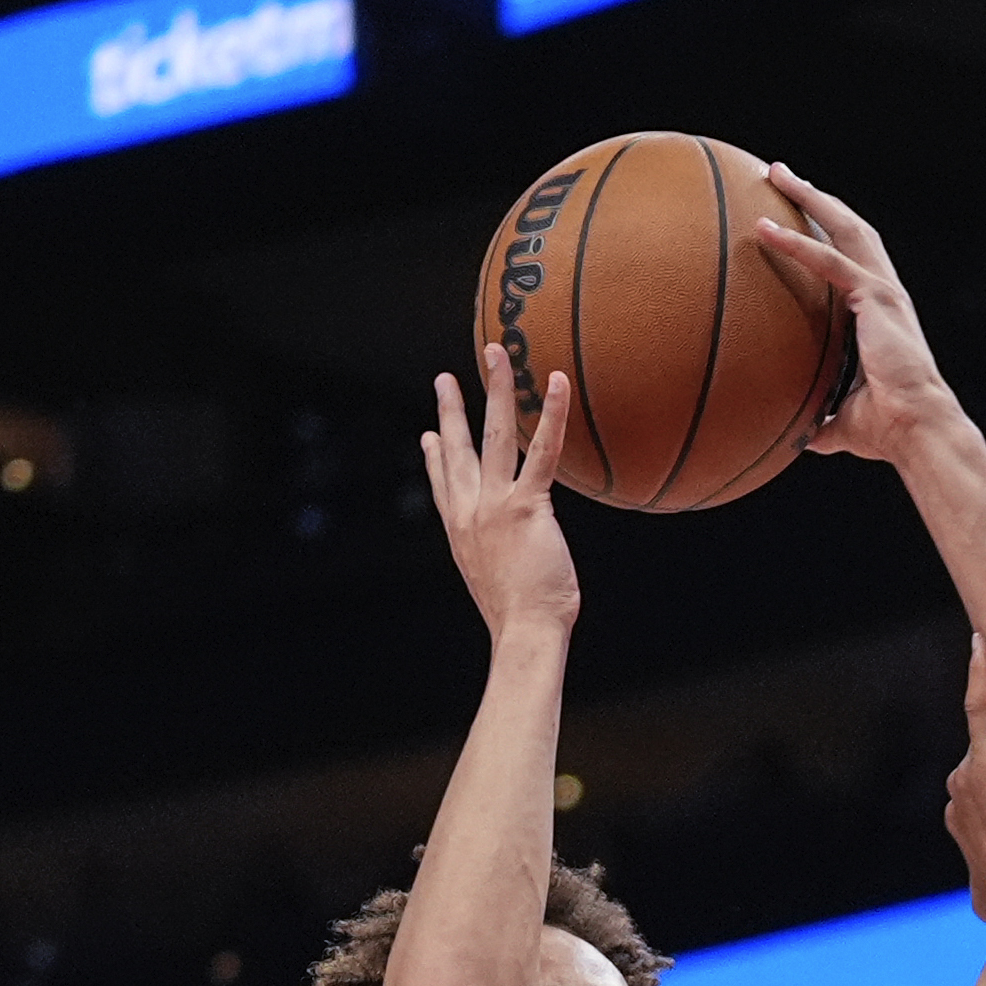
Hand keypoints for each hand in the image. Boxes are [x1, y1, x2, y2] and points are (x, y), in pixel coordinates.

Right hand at [422, 340, 576, 641]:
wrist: (524, 633)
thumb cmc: (524, 623)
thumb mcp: (503, 588)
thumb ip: (504, 564)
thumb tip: (515, 570)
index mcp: (461, 532)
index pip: (444, 486)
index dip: (435, 459)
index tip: (428, 435)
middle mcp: (471, 512)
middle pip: (457, 449)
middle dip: (451, 409)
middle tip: (445, 378)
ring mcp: (495, 505)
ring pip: (495, 433)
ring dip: (495, 389)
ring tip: (496, 353)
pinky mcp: (526, 505)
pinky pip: (542, 451)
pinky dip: (551, 415)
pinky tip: (557, 383)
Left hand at [754, 164, 954, 461]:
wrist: (917, 430)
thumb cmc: (888, 430)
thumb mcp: (842, 421)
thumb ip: (820, 419)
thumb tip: (795, 437)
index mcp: (878, 312)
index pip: (849, 257)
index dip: (823, 231)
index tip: (794, 212)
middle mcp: (884, 292)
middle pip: (847, 227)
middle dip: (814, 196)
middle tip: (778, 174)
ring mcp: (883, 291)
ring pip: (843, 227)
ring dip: (809, 197)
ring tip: (775, 174)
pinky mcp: (876, 299)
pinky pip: (830, 262)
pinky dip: (798, 243)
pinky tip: (767, 229)